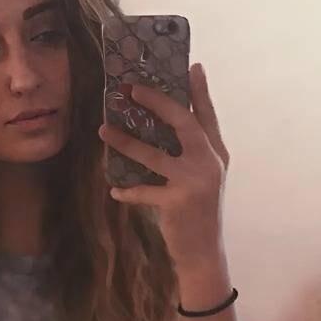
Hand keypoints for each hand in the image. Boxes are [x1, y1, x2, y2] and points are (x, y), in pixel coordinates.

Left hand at [98, 62, 230, 259]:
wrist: (204, 254)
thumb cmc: (198, 215)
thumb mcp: (203, 181)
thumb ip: (192, 155)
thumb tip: (165, 130)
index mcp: (217, 155)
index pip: (207, 116)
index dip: (200, 91)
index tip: (192, 66)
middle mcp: (209, 164)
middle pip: (184, 122)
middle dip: (158, 102)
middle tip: (132, 90)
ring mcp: (194, 182)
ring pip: (154, 154)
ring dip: (126, 141)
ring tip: (103, 130)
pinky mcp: (176, 203)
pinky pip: (143, 190)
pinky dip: (127, 190)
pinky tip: (114, 189)